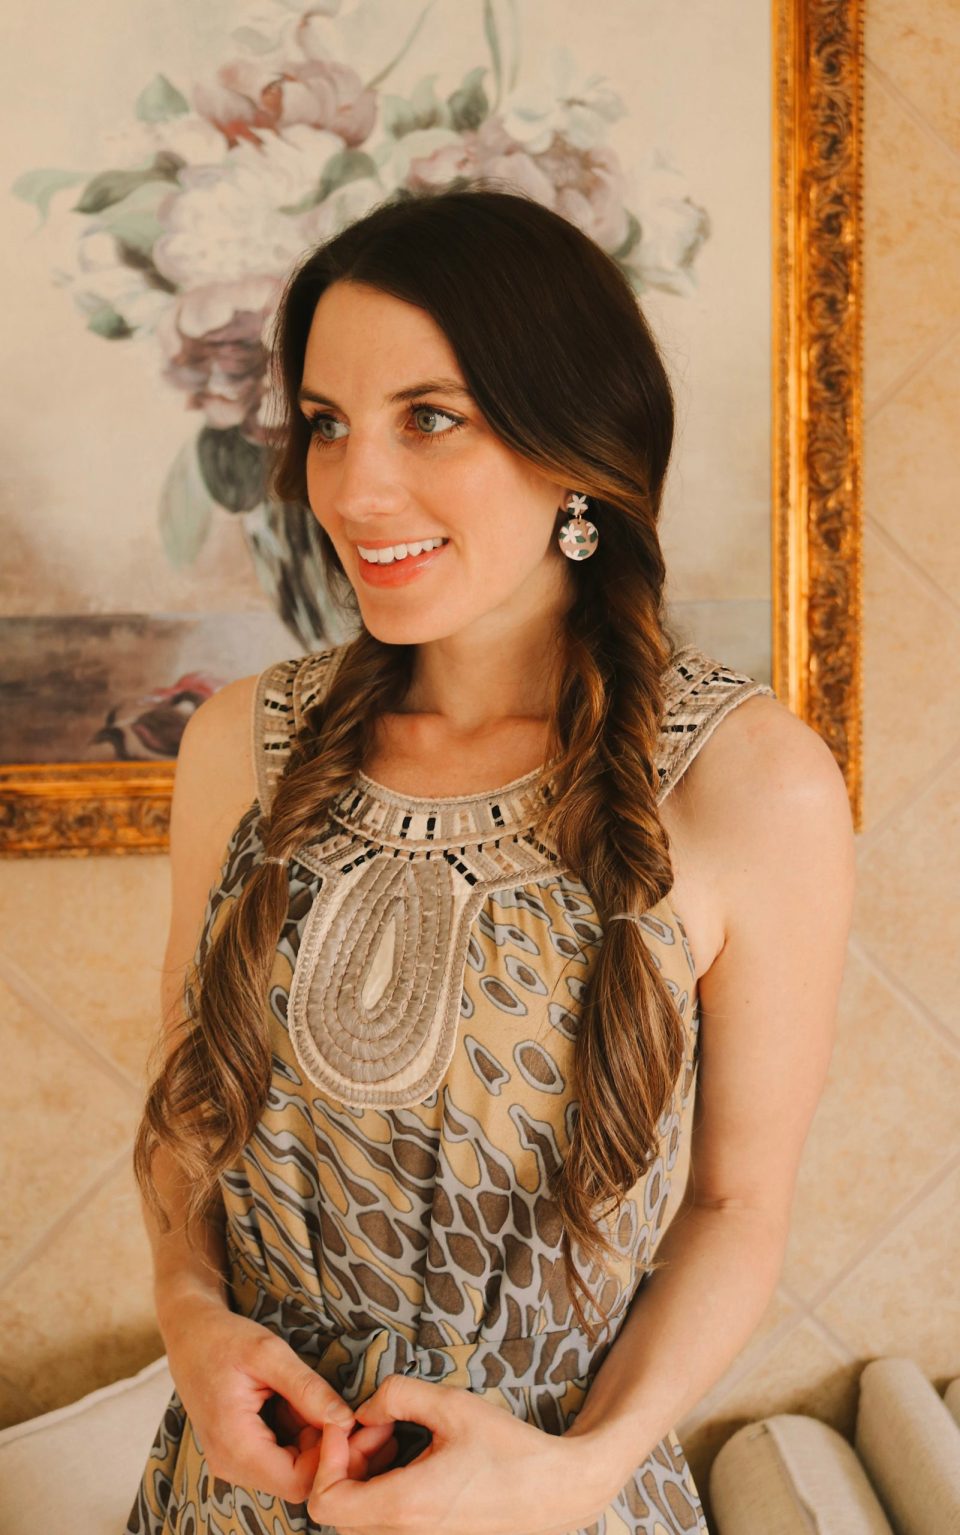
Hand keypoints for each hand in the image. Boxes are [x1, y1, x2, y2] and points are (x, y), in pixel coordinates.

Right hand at [162, 1294, 395, 1502]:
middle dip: (330, 1450)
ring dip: (317, 1440)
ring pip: (294, 1470)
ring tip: (325, 1401)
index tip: (354, 1423)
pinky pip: (282, 1456)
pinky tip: (306, 1403)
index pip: (299, 1481)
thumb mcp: (268, 1353)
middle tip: (354, 1414)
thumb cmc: (223, 1337)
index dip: (333, 1458)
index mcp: (234, 1446)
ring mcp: (235, 1461)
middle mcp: (232, 1465)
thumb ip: (307, 1389)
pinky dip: (302, 1434)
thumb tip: (346, 1421)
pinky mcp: (241, 1451)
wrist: (189, 1332)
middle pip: (299, 1480)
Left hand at [305, 1373, 612, 1534]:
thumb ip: (396, 1395)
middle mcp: (404, 1534)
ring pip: (360, 1515)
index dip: (326, 1458)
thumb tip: (364, 1410)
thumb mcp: (451, 1405)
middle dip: (346, 1461)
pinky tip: (411, 1457)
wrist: (555, 1491)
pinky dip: (383, 1488)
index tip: (351, 1424)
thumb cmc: (507, 1450)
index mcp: (404, 1505)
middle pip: (337, 1509)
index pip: (324, 1502)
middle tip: (378, 1427)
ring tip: (397, 1439)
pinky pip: (384, 1520)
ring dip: (364, 1474)